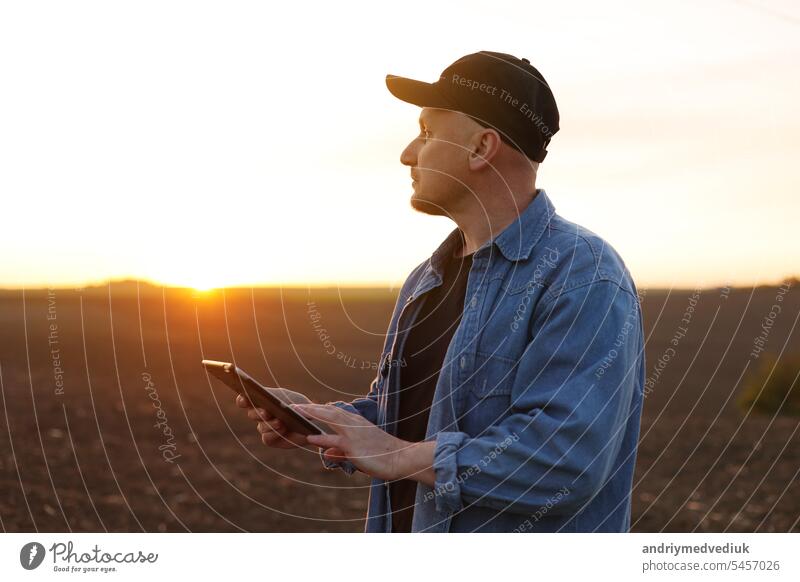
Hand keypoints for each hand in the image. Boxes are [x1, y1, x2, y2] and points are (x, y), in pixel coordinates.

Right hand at [235, 393, 308, 448]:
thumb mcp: (292, 398)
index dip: (242, 400)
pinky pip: (267, 438)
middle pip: (251, 413)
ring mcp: (264, 428)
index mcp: (261, 401)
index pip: (245, 400)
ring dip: (269, 424)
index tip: (244, 398)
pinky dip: (274, 434)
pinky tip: (283, 430)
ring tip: (280, 422)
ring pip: (261, 426)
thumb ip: (278, 397)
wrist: (311, 423)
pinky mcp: (270, 440)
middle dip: (258, 412)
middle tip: (267, 412)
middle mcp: (260, 414)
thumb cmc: (300, 406)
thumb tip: (274, 402)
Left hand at [291, 403, 434, 484]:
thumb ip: (341, 451)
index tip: (305, 407)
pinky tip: (309, 437)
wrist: (401, 458)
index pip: (334, 412)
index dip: (318, 409)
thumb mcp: (360, 451)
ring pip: (330, 419)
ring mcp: (354, 434)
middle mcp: (354, 424)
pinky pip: (334, 440)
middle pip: (329, 411)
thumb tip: (328, 453)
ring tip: (296, 411)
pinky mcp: (353, 446)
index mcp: (356, 423)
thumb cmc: (382, 455)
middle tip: (293, 405)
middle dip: (310, 407)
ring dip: (312, 414)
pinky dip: (320, 438)